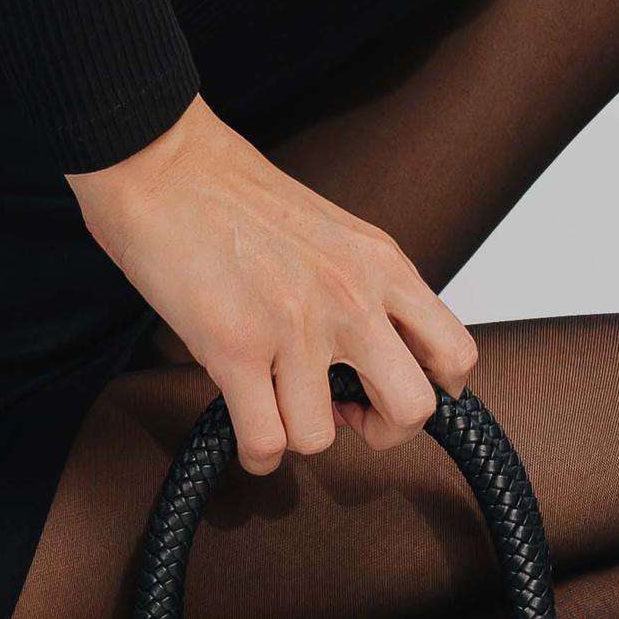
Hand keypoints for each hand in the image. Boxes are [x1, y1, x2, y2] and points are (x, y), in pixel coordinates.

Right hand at [65, 93, 477, 471]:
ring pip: (320, 438)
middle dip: (380, 430)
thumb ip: (362, 287)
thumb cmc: (233, 194)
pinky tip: (246, 428)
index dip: (433, 391)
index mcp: (380, 264)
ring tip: (274, 403)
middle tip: (346, 414)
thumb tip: (369, 358)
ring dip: (295, 432)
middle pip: (412, 408)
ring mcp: (295, 327)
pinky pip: (266, 442)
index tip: (394, 392)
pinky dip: (256, 452)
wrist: (163, 165)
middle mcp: (350, 297)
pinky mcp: (235, 348)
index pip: (454, 352)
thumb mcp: (333, 233)